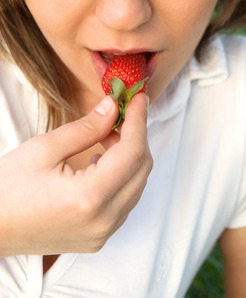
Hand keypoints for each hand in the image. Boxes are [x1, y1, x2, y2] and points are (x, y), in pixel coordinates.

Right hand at [0, 93, 151, 256]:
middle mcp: (103, 220)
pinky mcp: (97, 238)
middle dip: (135, 137)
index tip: (138, 99)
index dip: (138, 121)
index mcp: (90, 197)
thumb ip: (86, 127)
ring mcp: (102, 233)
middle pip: (141, 169)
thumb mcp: (44, 149)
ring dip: (129, 156)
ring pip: (136, 185)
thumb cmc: (8, 190)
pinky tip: (101, 162)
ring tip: (106, 137)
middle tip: (120, 115)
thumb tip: (112, 107)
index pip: (133, 152)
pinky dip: (121, 177)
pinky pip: (124, 201)